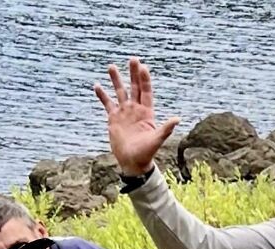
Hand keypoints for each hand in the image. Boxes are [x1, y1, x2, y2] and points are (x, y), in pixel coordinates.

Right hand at [94, 57, 179, 174]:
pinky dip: (102, 95)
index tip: (143, 67)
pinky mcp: (114, 119)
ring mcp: (124, 113)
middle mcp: (135, 110)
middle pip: (134, 87)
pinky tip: (97, 86)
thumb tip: (177, 119)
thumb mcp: (156, 140)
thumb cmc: (146, 154)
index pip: (146, 92)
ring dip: (116, 80)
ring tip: (111, 67)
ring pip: (120, 92)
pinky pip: (107, 104)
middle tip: (133, 59)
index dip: (144, 80)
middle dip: (133, 73)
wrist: (132, 163)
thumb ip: (166, 129)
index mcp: (146, 113)